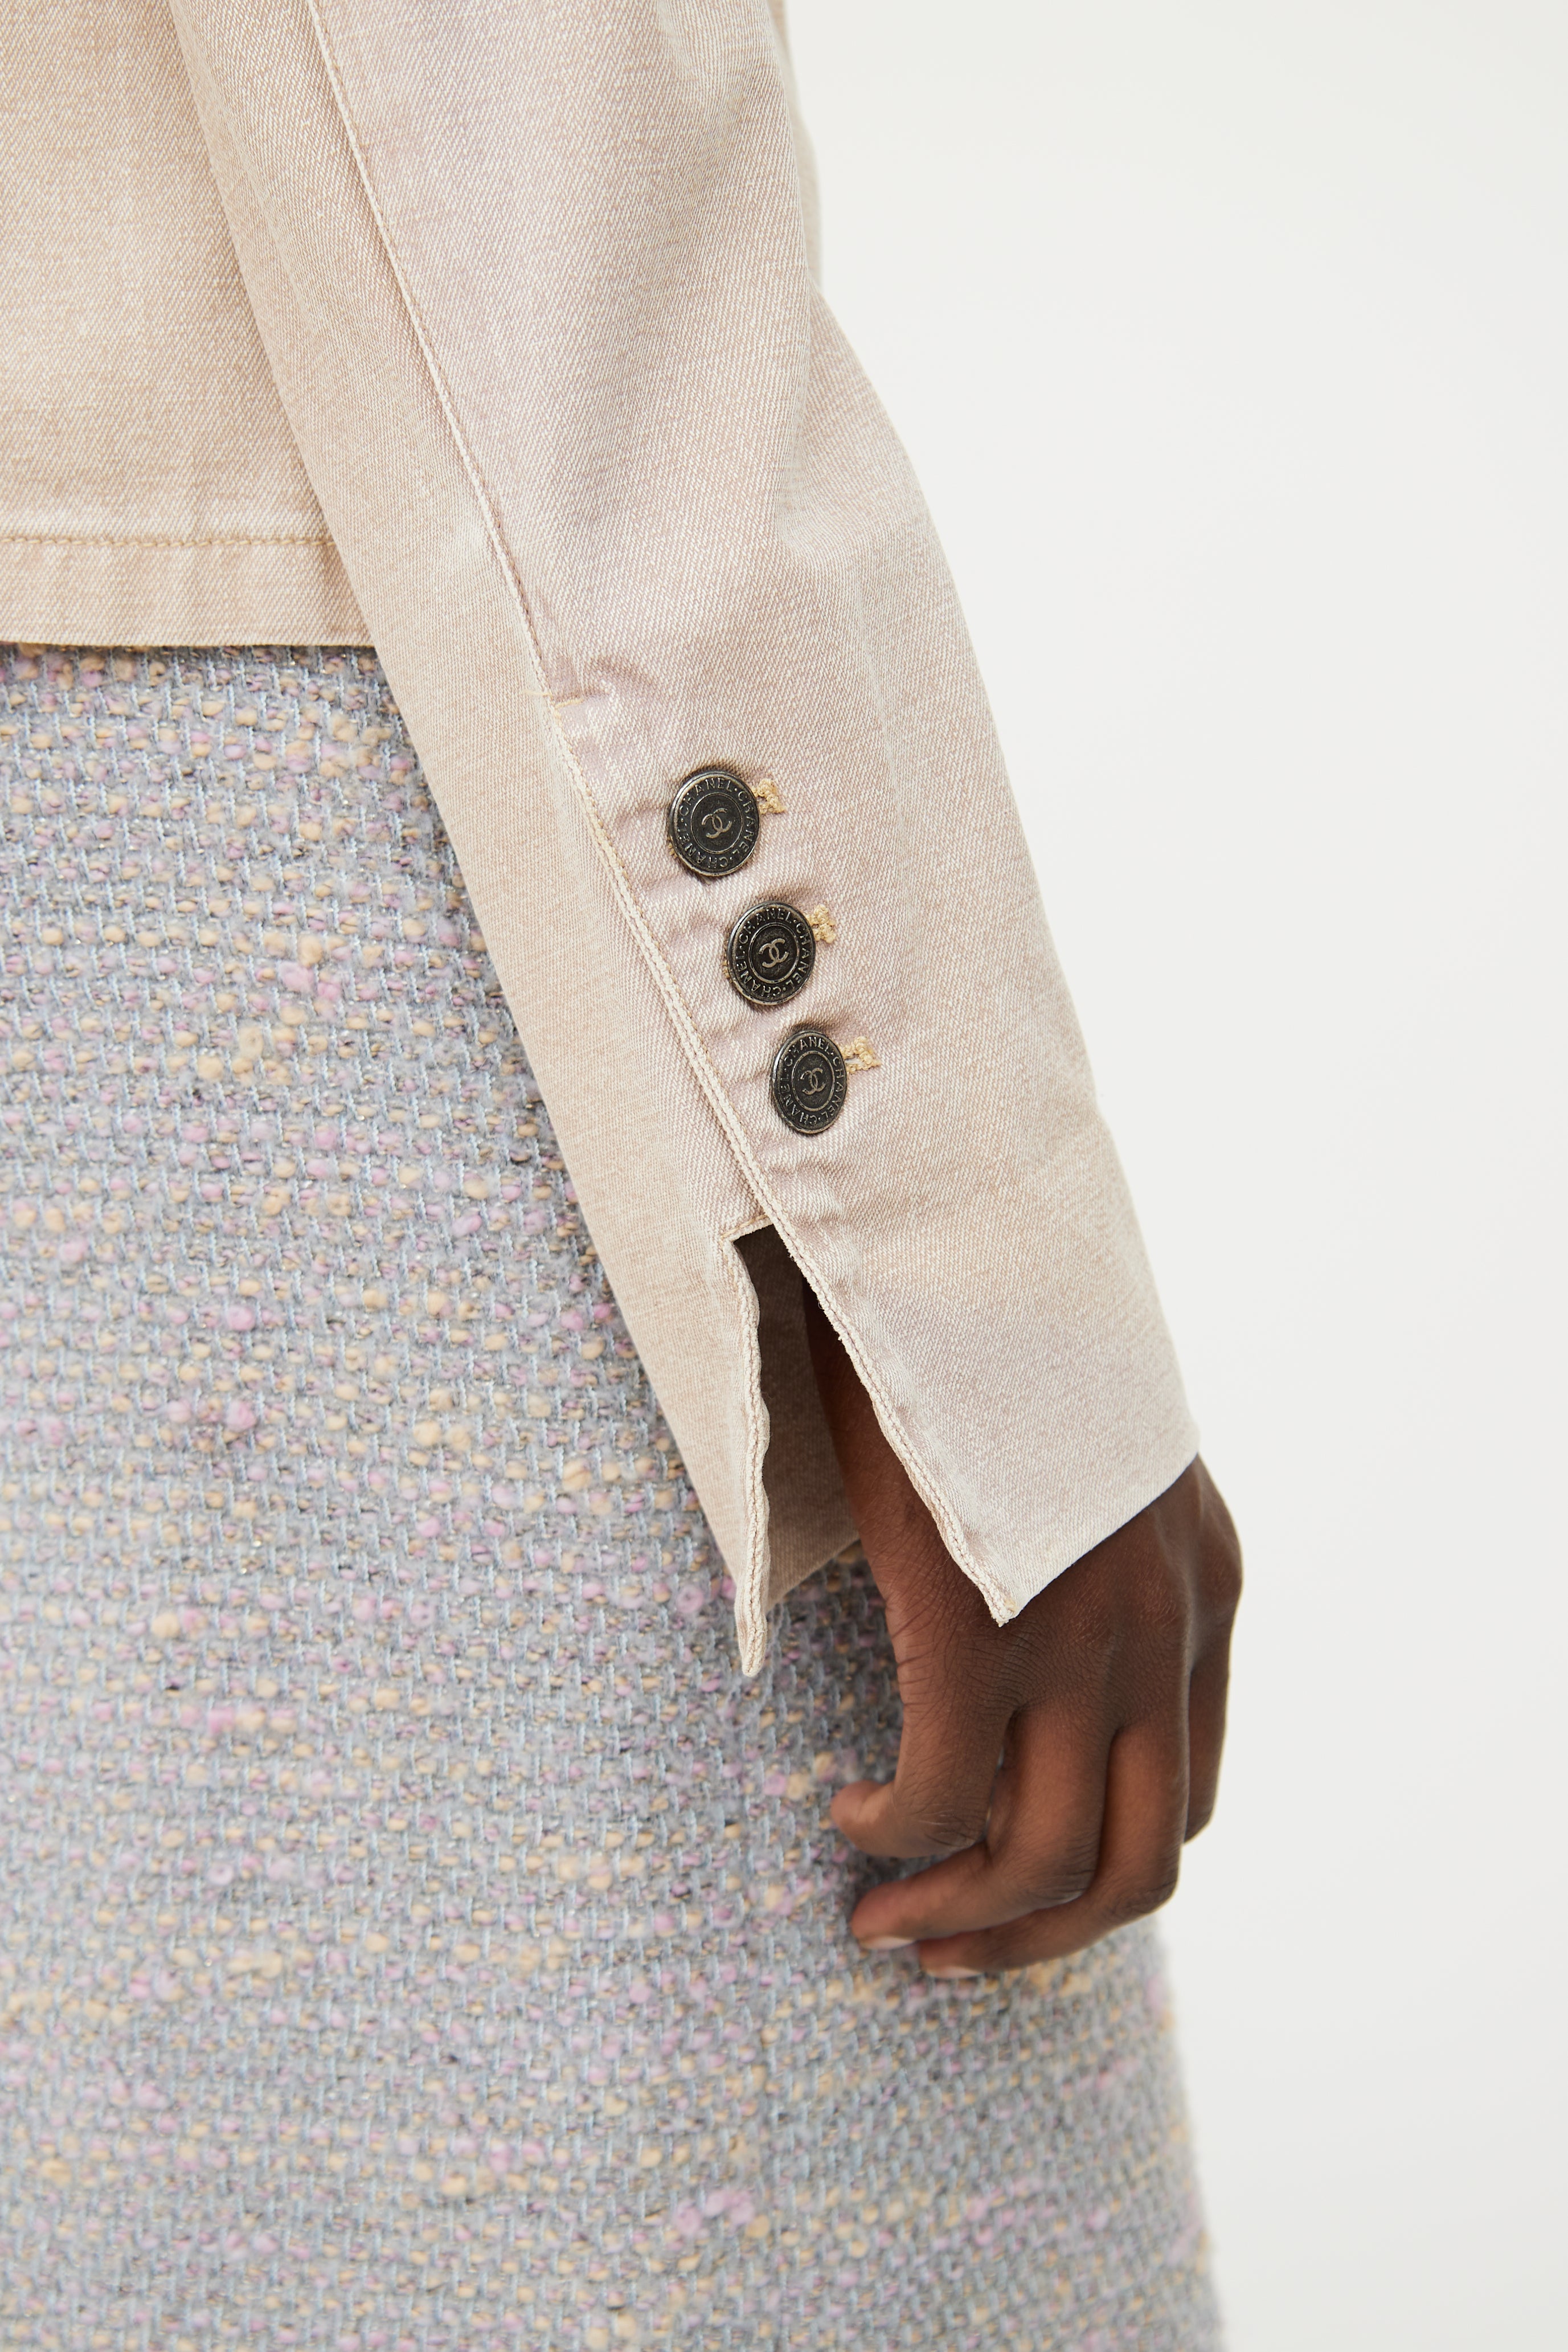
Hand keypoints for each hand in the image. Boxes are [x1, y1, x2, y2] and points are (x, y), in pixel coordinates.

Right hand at [804, 1291, 1240, 1974]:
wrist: (942, 1224)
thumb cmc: (986, 1333)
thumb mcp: (1079, 1456)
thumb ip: (1080, 1556)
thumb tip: (1010, 1641)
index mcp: (1203, 1584)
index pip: (1186, 1793)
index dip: (1098, 1872)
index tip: (1004, 1878)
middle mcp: (1168, 1628)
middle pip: (1143, 1863)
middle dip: (1040, 1937)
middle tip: (940, 1946)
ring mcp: (1085, 1632)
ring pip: (1051, 1860)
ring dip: (961, 1916)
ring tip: (880, 1914)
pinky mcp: (986, 1623)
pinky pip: (943, 1797)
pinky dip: (895, 1833)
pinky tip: (846, 1812)